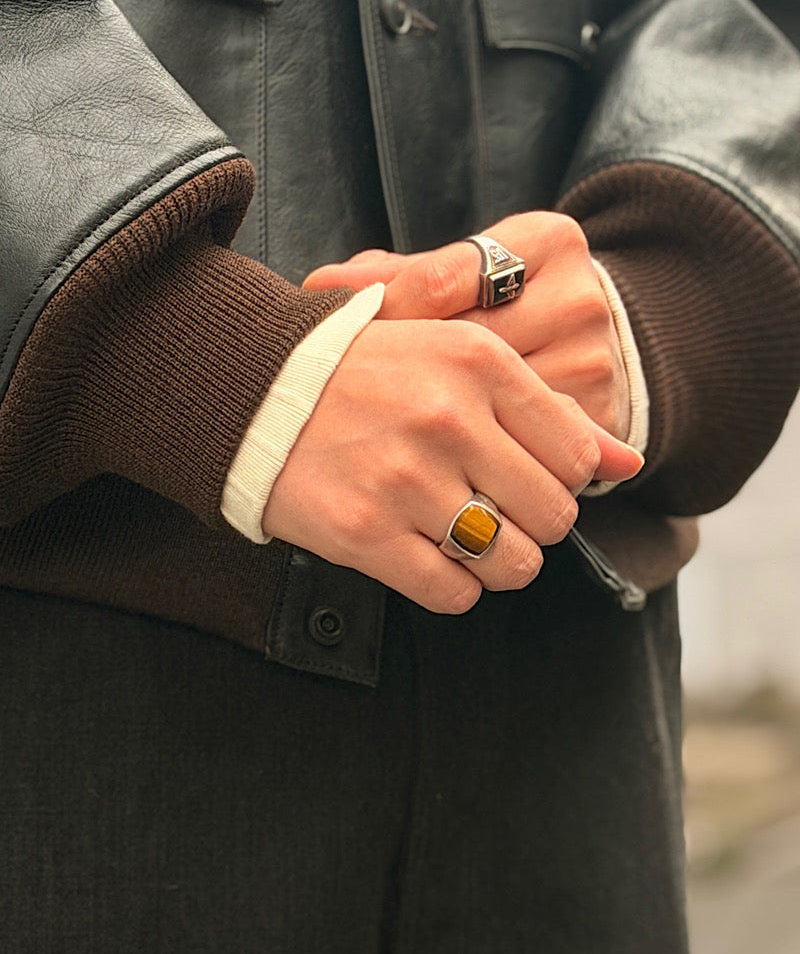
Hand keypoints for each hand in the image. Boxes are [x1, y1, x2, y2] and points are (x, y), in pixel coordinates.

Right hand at [263, 319, 642, 613]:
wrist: (256, 392)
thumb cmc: (367, 371)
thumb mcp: (458, 360)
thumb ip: (549, 408)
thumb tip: (628, 463)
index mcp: (479, 363)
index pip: (577, 456)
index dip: (558, 477)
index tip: (521, 471)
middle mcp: (450, 418)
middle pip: (555, 516)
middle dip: (531, 521)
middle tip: (489, 504)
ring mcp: (407, 479)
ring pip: (513, 564)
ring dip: (497, 561)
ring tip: (461, 532)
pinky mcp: (366, 534)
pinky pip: (453, 593)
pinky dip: (451, 585)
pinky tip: (424, 551)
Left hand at [303, 213, 629, 439]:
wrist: (604, 343)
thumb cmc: (509, 303)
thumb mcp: (469, 270)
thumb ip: (400, 274)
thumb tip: (321, 283)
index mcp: (547, 242)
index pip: (443, 279)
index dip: (384, 313)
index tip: (340, 341)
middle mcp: (578, 299)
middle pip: (466, 348)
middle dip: (403, 378)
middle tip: (350, 403)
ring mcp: (592, 361)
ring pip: (493, 408)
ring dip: (435, 430)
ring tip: (382, 440)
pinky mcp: (601, 419)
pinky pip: (521, 449)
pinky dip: (477, 461)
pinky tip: (434, 468)